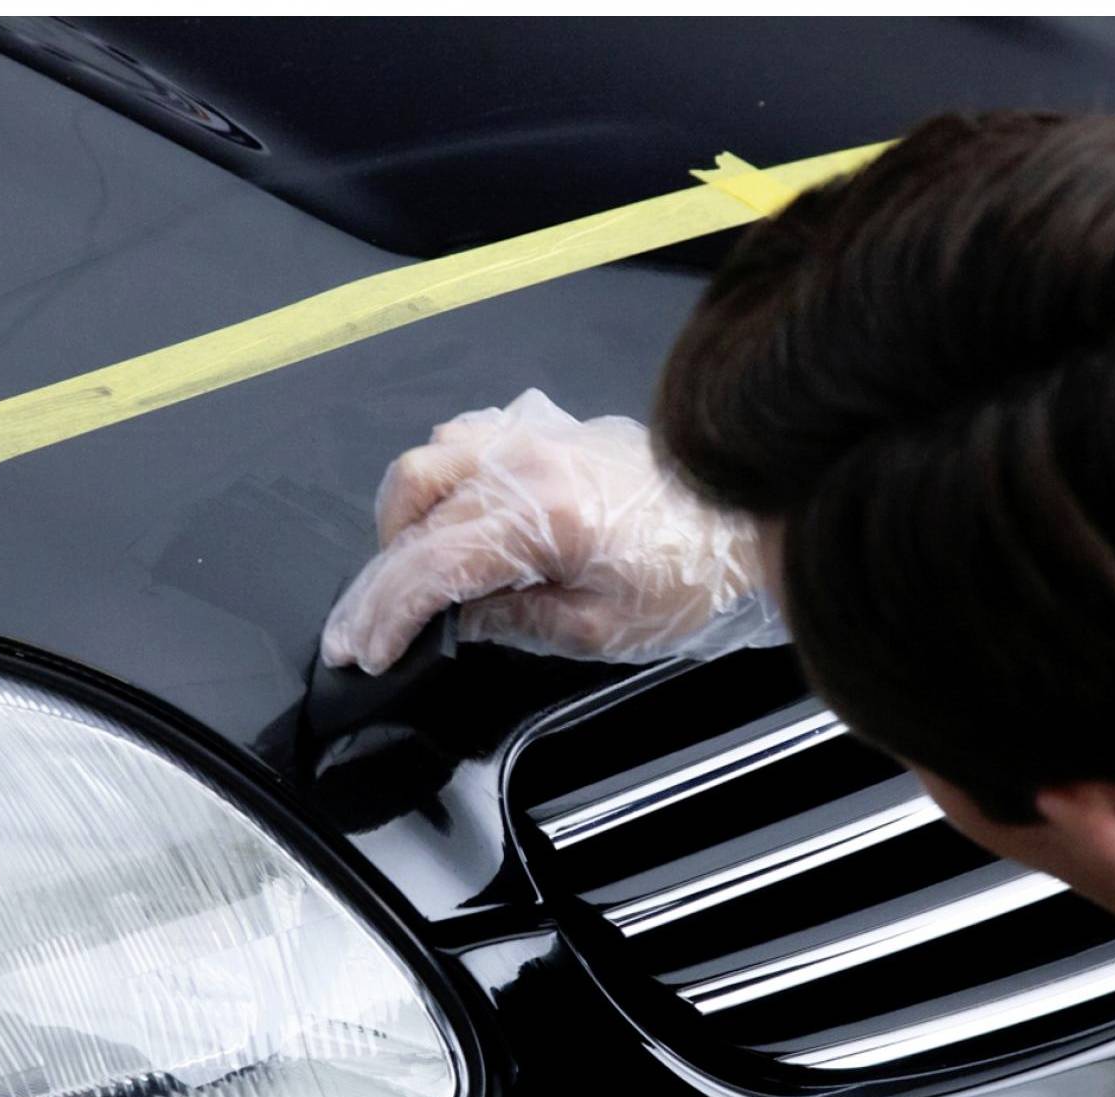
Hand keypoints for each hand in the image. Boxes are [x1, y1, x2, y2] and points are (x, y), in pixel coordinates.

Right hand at [319, 388, 785, 674]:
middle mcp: (528, 457)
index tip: (363, 653)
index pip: (430, 563)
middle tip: (363, 628)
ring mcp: (537, 432)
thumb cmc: (693, 580)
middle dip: (379, 573)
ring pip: (432, 459)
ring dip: (406, 519)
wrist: (751, 522)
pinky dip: (446, 477)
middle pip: (412, 504)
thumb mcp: (600, 630)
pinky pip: (472, 436)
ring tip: (409, 575)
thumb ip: (513, 621)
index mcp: (543, 512)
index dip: (385, 613)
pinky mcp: (553, 425)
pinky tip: (454, 517)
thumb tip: (454, 620)